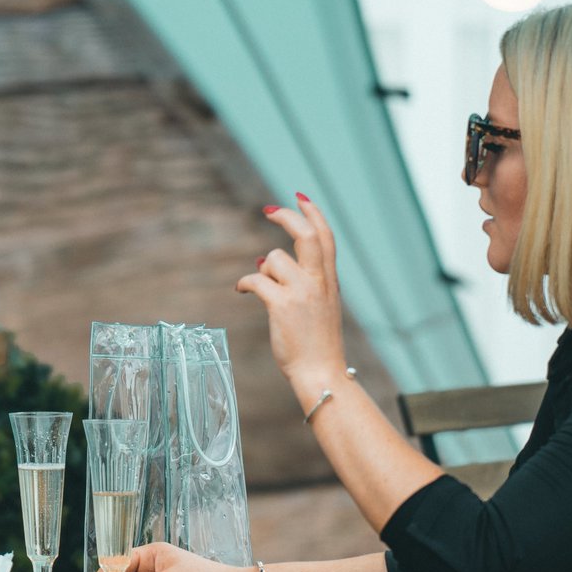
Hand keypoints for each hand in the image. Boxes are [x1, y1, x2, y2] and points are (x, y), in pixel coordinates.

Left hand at [236, 196, 347, 389]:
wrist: (321, 373)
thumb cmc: (317, 343)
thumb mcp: (319, 306)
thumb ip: (301, 282)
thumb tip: (265, 261)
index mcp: (329, 281)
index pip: (325, 237)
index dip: (313, 214)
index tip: (299, 197)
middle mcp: (319, 282)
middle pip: (306, 235)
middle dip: (286, 217)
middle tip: (268, 210)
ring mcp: (302, 292)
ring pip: (274, 258)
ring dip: (263, 270)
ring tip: (261, 289)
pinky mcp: (282, 305)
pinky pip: (256, 279)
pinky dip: (244, 282)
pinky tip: (241, 290)